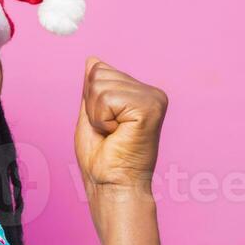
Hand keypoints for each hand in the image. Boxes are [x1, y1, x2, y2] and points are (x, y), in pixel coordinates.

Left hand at [74, 56, 167, 198]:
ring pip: (100, 86)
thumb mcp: (90, 115)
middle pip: (98, 74)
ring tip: (112, 134)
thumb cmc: (102, 159)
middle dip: (92, 106)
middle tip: (108, 132)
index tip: (105, 125)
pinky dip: (102, 119)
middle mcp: (151, 92)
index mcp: (140, 92)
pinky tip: (117, 134)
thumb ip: (93, 89)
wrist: (112, 185)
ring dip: (96, 115)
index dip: (90, 100)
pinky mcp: (150, 107)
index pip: (99, 69)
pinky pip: (107, 98)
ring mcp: (154, 98)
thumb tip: (92, 60)